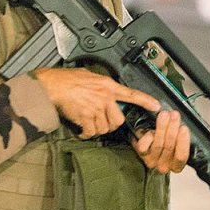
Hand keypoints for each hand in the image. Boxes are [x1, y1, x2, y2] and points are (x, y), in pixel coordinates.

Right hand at [34, 67, 160, 138]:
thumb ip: (102, 85)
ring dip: (96, 129)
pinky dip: (86, 133)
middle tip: (102, 121)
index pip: (131, 94)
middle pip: (118, 120)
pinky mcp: (85, 117)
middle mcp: (104, 97)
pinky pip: (91, 132)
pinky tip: (81, 129)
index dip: (145, 101)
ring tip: (88, 122)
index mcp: (107, 85)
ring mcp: (95, 108)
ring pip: (104, 128)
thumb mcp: (90, 75)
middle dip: (111, 124)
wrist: (52, 86)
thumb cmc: (67, 79)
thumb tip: (107, 91)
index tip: (156, 106)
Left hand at [131, 110, 189, 173]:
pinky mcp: (142, 155)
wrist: (149, 144)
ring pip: (158, 144)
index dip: (183, 142)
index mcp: (176, 165)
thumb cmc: (167, 142)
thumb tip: (183, 124)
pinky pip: (144, 145)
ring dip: (162, 127)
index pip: (181, 156)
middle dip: (173, 128)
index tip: (184, 128)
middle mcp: (164, 166)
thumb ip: (181, 135)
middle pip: (170, 147)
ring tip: (164, 115)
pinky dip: (148, 135)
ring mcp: (152, 161)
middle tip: (174, 115)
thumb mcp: (178, 140)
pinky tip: (151, 129)